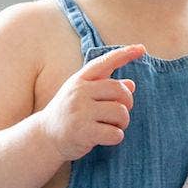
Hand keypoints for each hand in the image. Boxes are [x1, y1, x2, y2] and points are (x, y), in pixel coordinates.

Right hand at [39, 45, 144, 160]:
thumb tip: (131, 84)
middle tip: (120, 114)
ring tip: (113, 127)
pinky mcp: (83, 132)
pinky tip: (106, 138)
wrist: (45, 137)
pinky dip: (116, 137)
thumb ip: (104, 89)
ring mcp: (80, 112)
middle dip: (127, 103)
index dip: (124, 54)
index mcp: (79, 80)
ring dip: (123, 122)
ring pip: (120, 112)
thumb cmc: (68, 115)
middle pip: (120, 90)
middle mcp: (79, 92)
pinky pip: (115, 133)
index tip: (142, 48)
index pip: (104, 63)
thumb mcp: (82, 96)